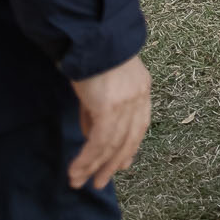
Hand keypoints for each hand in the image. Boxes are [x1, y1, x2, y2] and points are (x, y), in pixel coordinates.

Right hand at [68, 55, 150, 189]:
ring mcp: (126, 102)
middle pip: (129, 138)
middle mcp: (139, 96)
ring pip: (112, 143)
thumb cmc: (92, 58)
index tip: (123, 164)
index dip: (130, 147)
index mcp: (142, 89)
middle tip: (99, 182)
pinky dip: (88, 158)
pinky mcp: (109, 106)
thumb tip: (91, 137)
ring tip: (79, 181)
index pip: (140, 125)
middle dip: (113, 162)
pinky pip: (100, 140)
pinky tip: (77, 169)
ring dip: (95, 165)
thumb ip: (98, 111)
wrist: (91, 38)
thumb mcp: (101, 86)